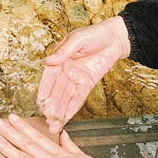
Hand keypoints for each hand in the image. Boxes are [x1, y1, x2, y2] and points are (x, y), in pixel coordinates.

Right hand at [37, 16, 130, 132]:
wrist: (115, 38)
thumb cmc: (95, 34)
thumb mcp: (78, 39)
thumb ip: (64, 51)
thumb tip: (50, 61)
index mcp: (59, 58)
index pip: (49, 76)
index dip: (45, 89)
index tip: (41, 101)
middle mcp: (65, 70)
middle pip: (56, 90)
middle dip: (51, 105)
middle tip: (47, 117)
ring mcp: (76, 78)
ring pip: (66, 97)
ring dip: (59, 110)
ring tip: (54, 123)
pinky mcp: (87, 83)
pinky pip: (78, 97)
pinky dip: (72, 107)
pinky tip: (66, 118)